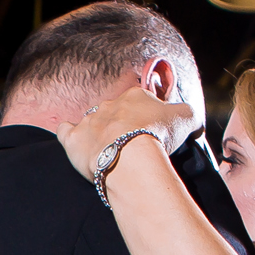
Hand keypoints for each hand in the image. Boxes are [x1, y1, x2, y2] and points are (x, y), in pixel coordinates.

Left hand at [54, 87, 202, 181]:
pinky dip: (67, 134)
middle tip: (129, 145)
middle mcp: (109, 104)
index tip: (148, 132)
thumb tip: (189, 116)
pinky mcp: (73, 139)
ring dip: (97, 132)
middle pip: (114, 112)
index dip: (144, 117)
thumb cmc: (158, 136)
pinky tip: (74, 142)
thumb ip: (187, 113)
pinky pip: (64, 131)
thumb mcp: (187, 119)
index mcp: (135, 96)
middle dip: (120, 125)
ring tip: (106, 150)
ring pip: (91, 121)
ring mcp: (89, 120)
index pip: (139, 101)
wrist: (131, 157)